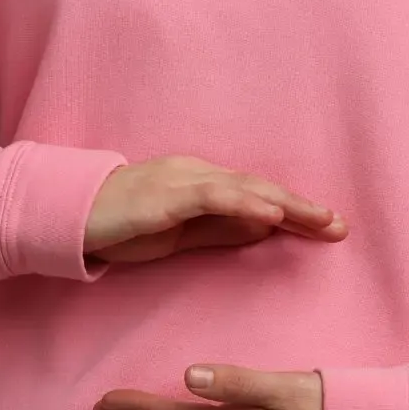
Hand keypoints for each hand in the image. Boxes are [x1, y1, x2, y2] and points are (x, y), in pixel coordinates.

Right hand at [84, 155, 347, 263]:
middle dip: (301, 208)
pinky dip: (245, 204)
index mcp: (201, 183)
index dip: (295, 211)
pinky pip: (213, 197)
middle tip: (339, 226)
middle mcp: (197, 174)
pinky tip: (270, 215)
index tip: (328, 227)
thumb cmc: (120, 225)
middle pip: (259, 189)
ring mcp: (182, 181)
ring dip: (285, 205)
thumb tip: (263, 233)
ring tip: (319, 220)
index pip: (257, 196)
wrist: (69, 217)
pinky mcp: (166, 196)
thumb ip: (219, 231)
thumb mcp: (179, 235)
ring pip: (244, 189)